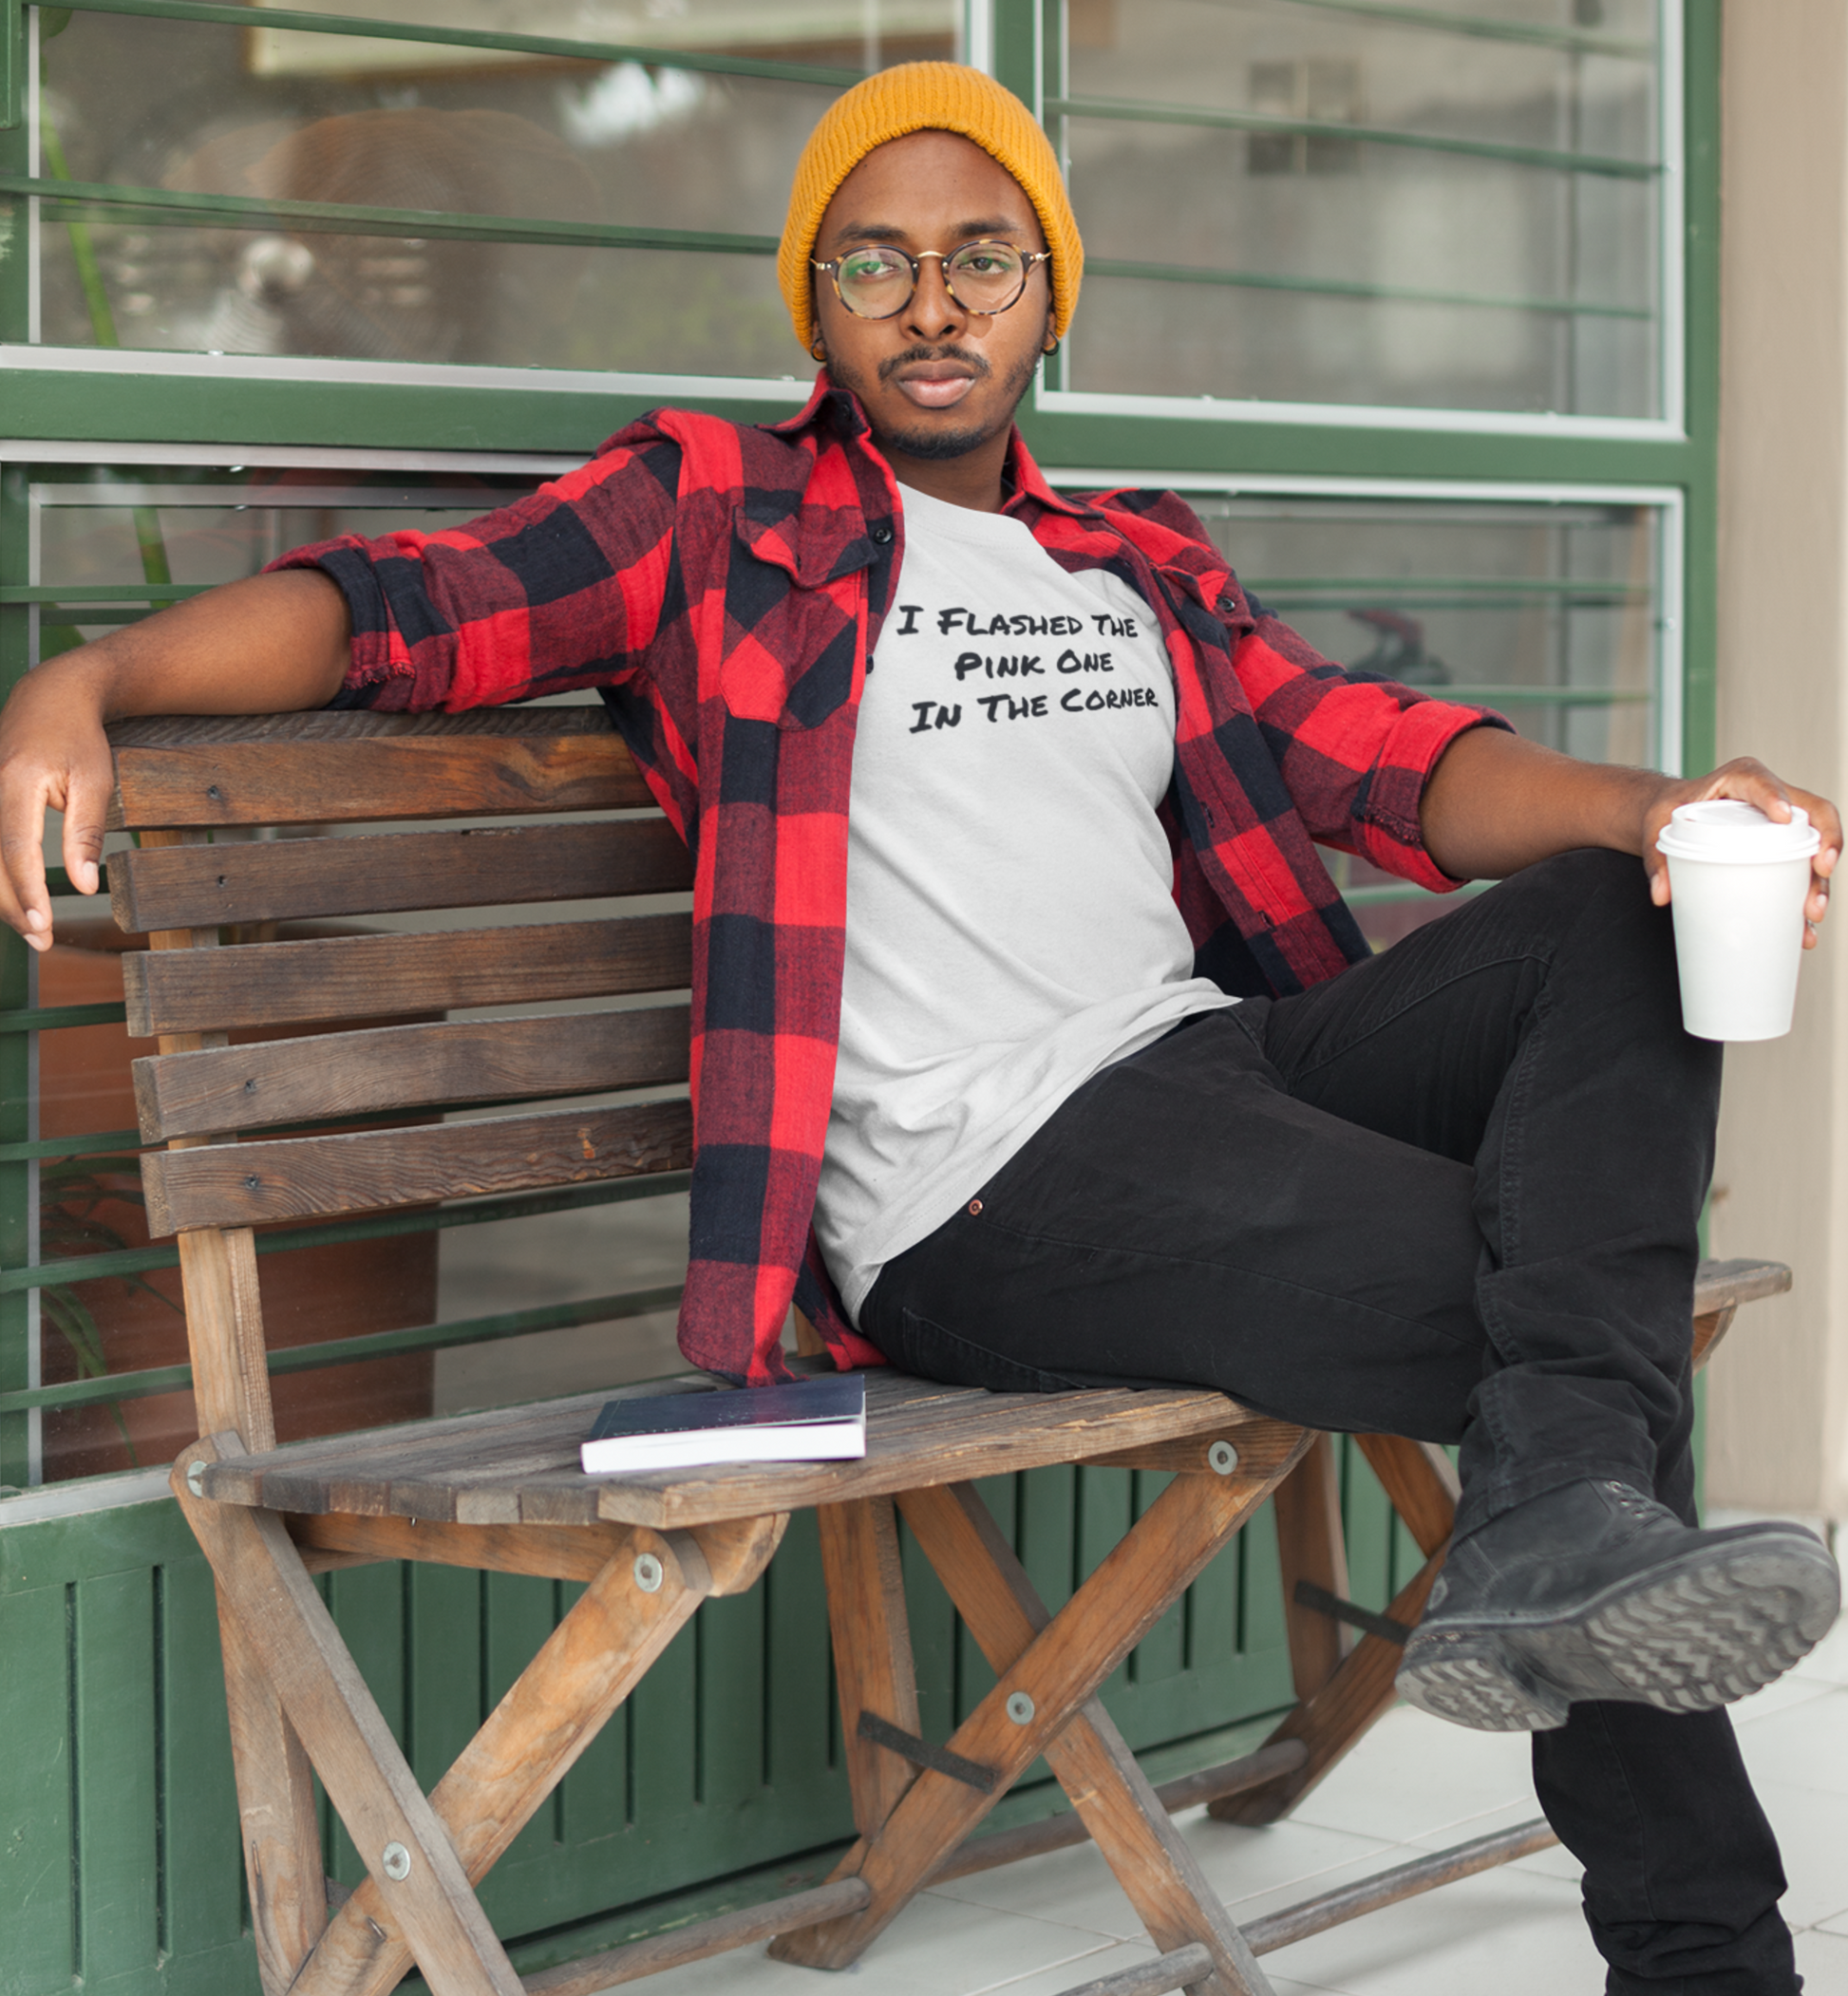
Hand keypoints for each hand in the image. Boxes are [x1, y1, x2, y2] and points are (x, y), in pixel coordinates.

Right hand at [0, 569, 353, 950]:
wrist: (48, 697)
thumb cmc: (79, 740)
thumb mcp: (96, 781)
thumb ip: (86, 832)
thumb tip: (87, 886)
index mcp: (15, 783)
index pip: (16, 849)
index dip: (28, 891)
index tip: (42, 925)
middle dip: (14, 906)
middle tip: (43, 941)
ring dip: (4, 898)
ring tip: (35, 930)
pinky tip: (18, 903)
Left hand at [1641, 758, 1840, 949]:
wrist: (1672, 817)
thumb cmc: (1669, 812)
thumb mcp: (1657, 829)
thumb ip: (1657, 859)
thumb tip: (1661, 893)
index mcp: (1739, 778)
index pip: (1762, 782)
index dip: (1776, 796)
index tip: (1783, 816)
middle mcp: (1769, 796)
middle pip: (1810, 813)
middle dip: (1823, 844)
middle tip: (1819, 873)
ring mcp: (1781, 823)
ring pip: (1814, 844)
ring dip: (1819, 879)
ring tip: (1811, 912)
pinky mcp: (1783, 846)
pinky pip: (1804, 865)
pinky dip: (1806, 894)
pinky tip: (1805, 923)